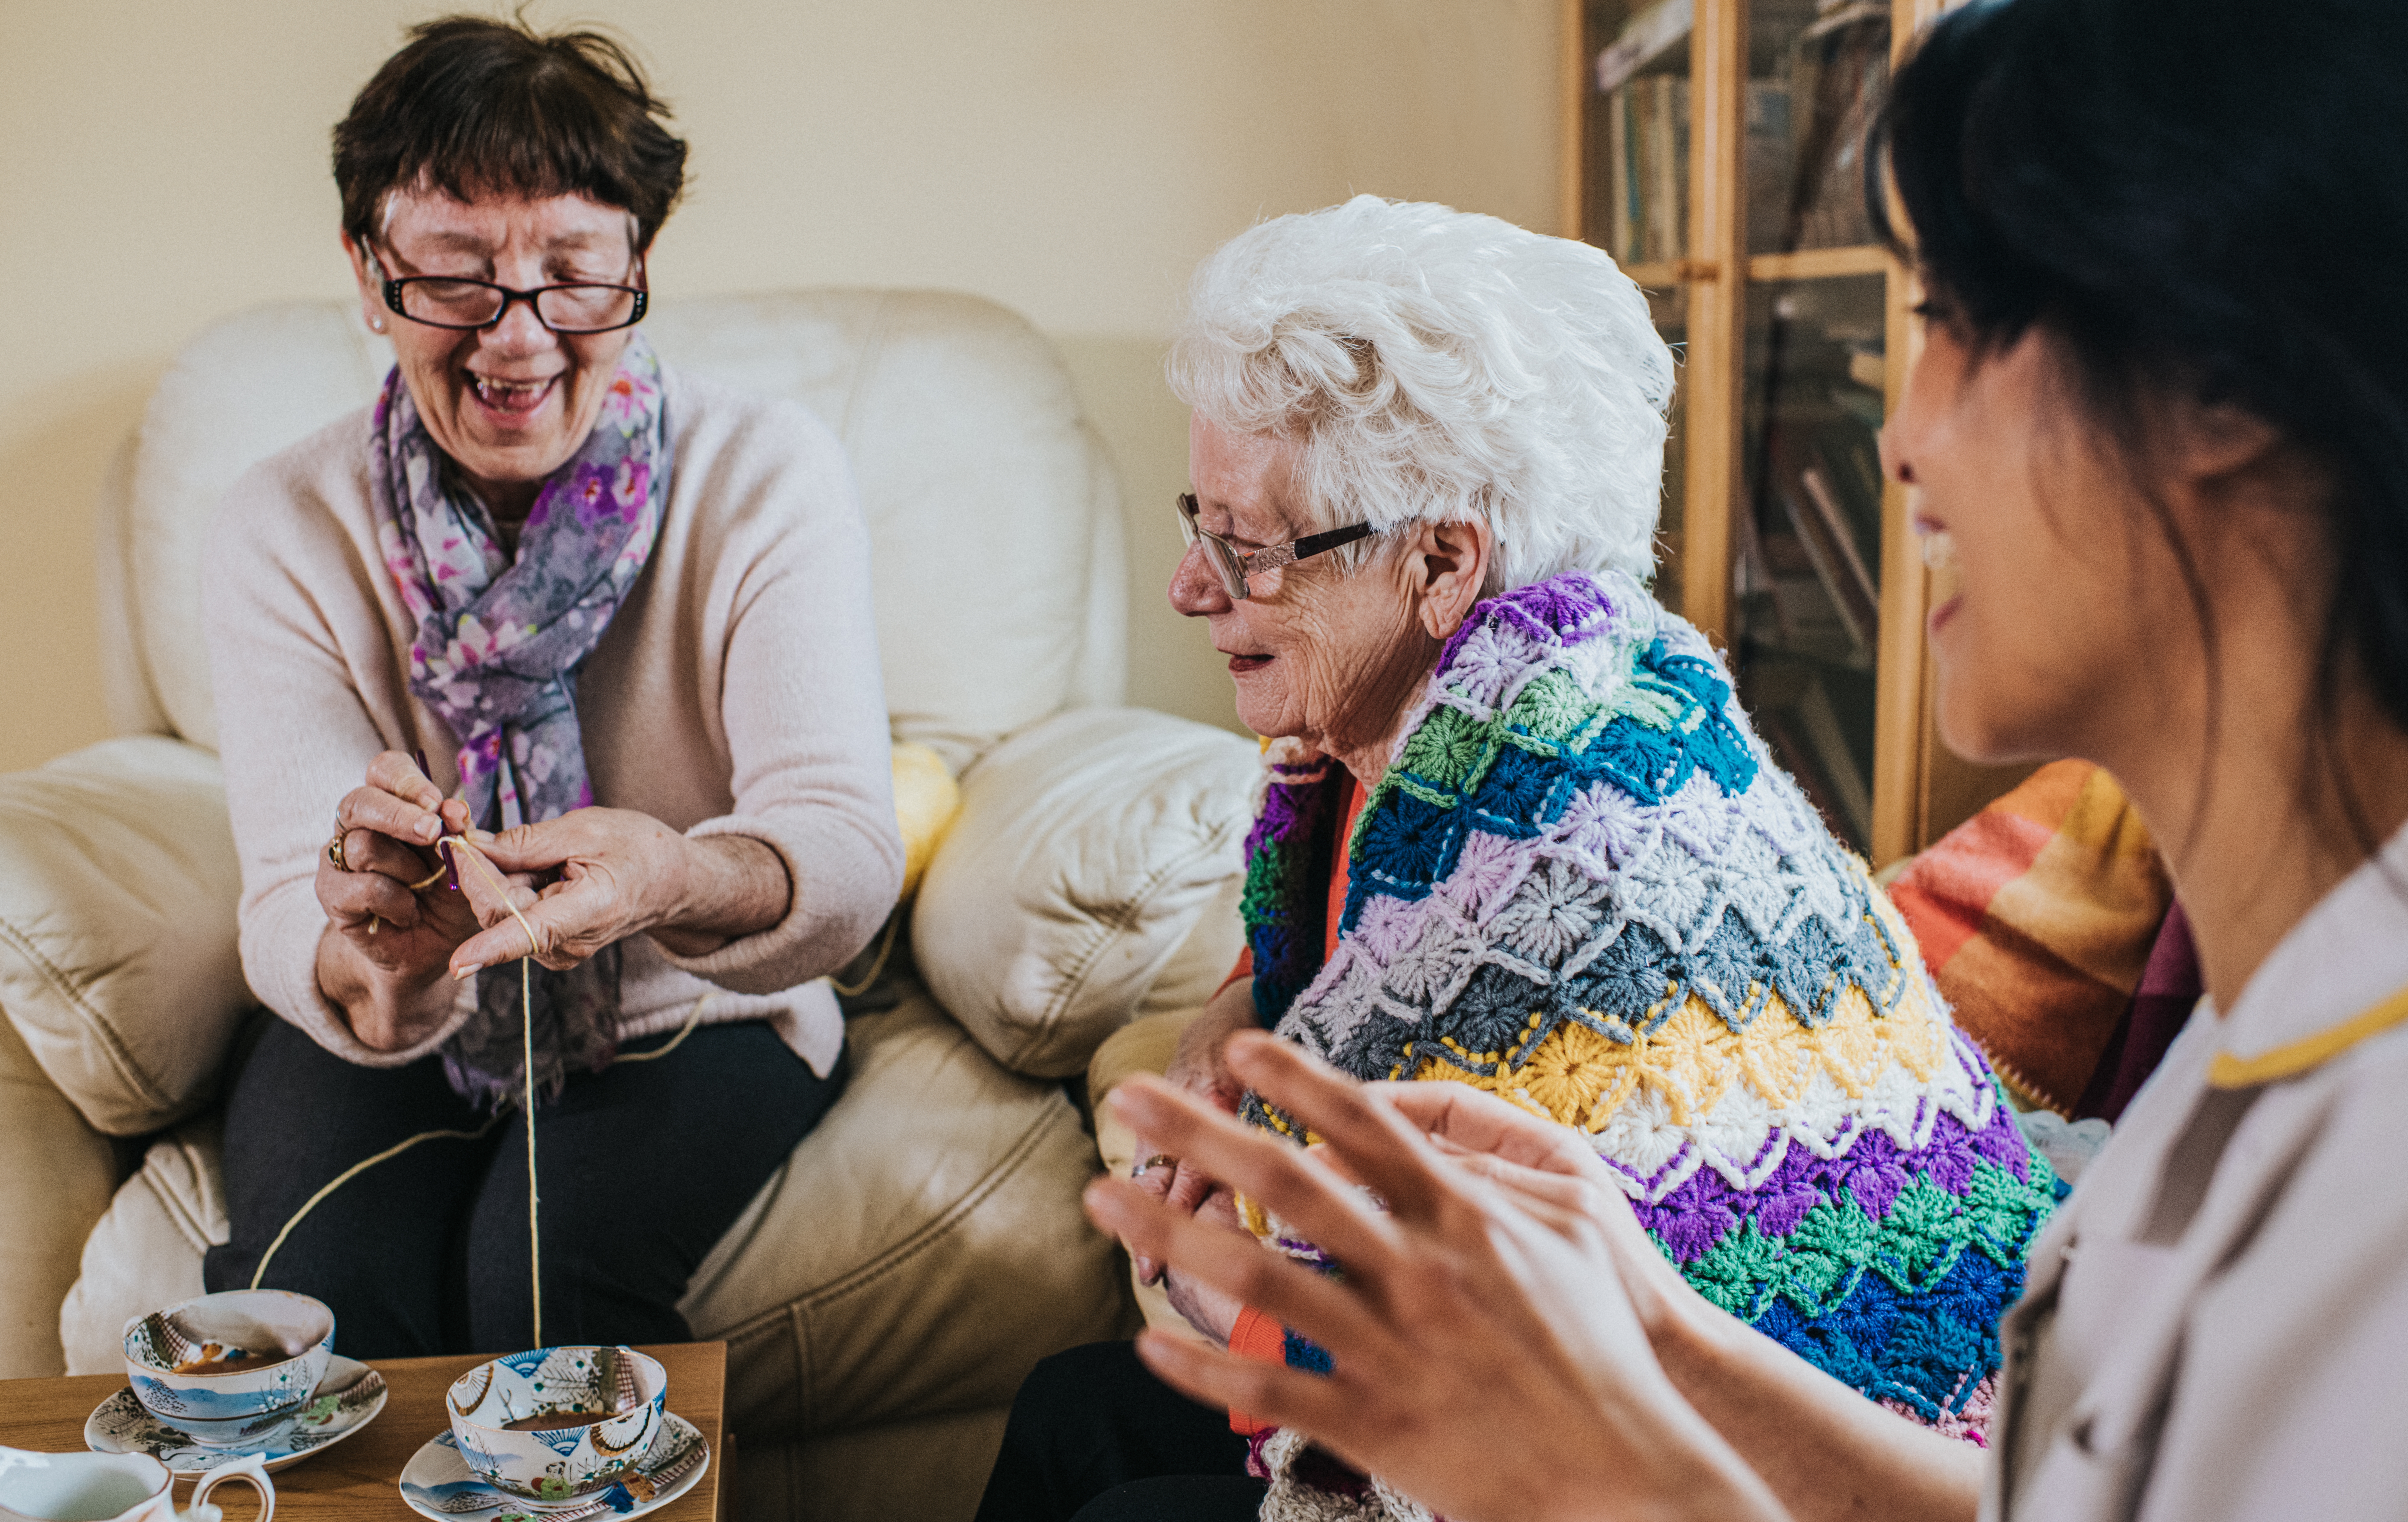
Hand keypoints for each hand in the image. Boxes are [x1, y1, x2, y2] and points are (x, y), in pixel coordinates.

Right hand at [315, 752, 527, 1048]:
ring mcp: (338, 859)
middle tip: (433, 831)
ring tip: (426, 887)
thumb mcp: (465, 860)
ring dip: (407, 868)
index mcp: (390, 804)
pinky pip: (365, 888)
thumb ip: (459, 832)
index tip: (437, 802)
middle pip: (359, 801)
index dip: (407, 780)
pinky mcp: (332, 895)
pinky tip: (410, 912)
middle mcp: (357, 825)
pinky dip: (397, 901)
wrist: (431, 948)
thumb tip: (455, 809)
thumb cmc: (449, 895)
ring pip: (363, 846)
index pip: (384, 770)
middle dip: (400, 816)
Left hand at [445, 810, 788, 979]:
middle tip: (464, 829)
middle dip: (476, 869)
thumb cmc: (639, 849)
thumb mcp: (587, 829)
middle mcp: (571, 942)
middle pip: (500, 910)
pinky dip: (507, 886)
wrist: (672, 882)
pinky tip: (530, 866)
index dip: (492, 947)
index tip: (457, 964)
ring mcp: (560, 949)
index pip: (533, 932)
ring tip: (527, 849)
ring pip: (500, 911)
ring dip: (494, 875)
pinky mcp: (550, 946)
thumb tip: (474, 848)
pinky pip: (511, 915)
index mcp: (591, 909)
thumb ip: (528, 842)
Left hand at [1085, 1033, 1785, 1521]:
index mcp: (1462, 1214)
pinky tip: (1148, 1347)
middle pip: (1284, 1182)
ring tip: (1102, 1196)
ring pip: (1252, 1278)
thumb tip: (1411, 1127)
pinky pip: (1267, 1388)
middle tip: (1127, 1094)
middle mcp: (1415, 1269)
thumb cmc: (1611, 1329)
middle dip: (1198, 1131)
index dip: (1295, 1078)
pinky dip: (1202, 1367)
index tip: (1234, 1048)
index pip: (1362, 1123)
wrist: (1634, 1458)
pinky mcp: (1376, 1423)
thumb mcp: (1570, 1222)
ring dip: (1168, 1231)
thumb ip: (1487, 1169)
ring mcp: (1390, 1346)